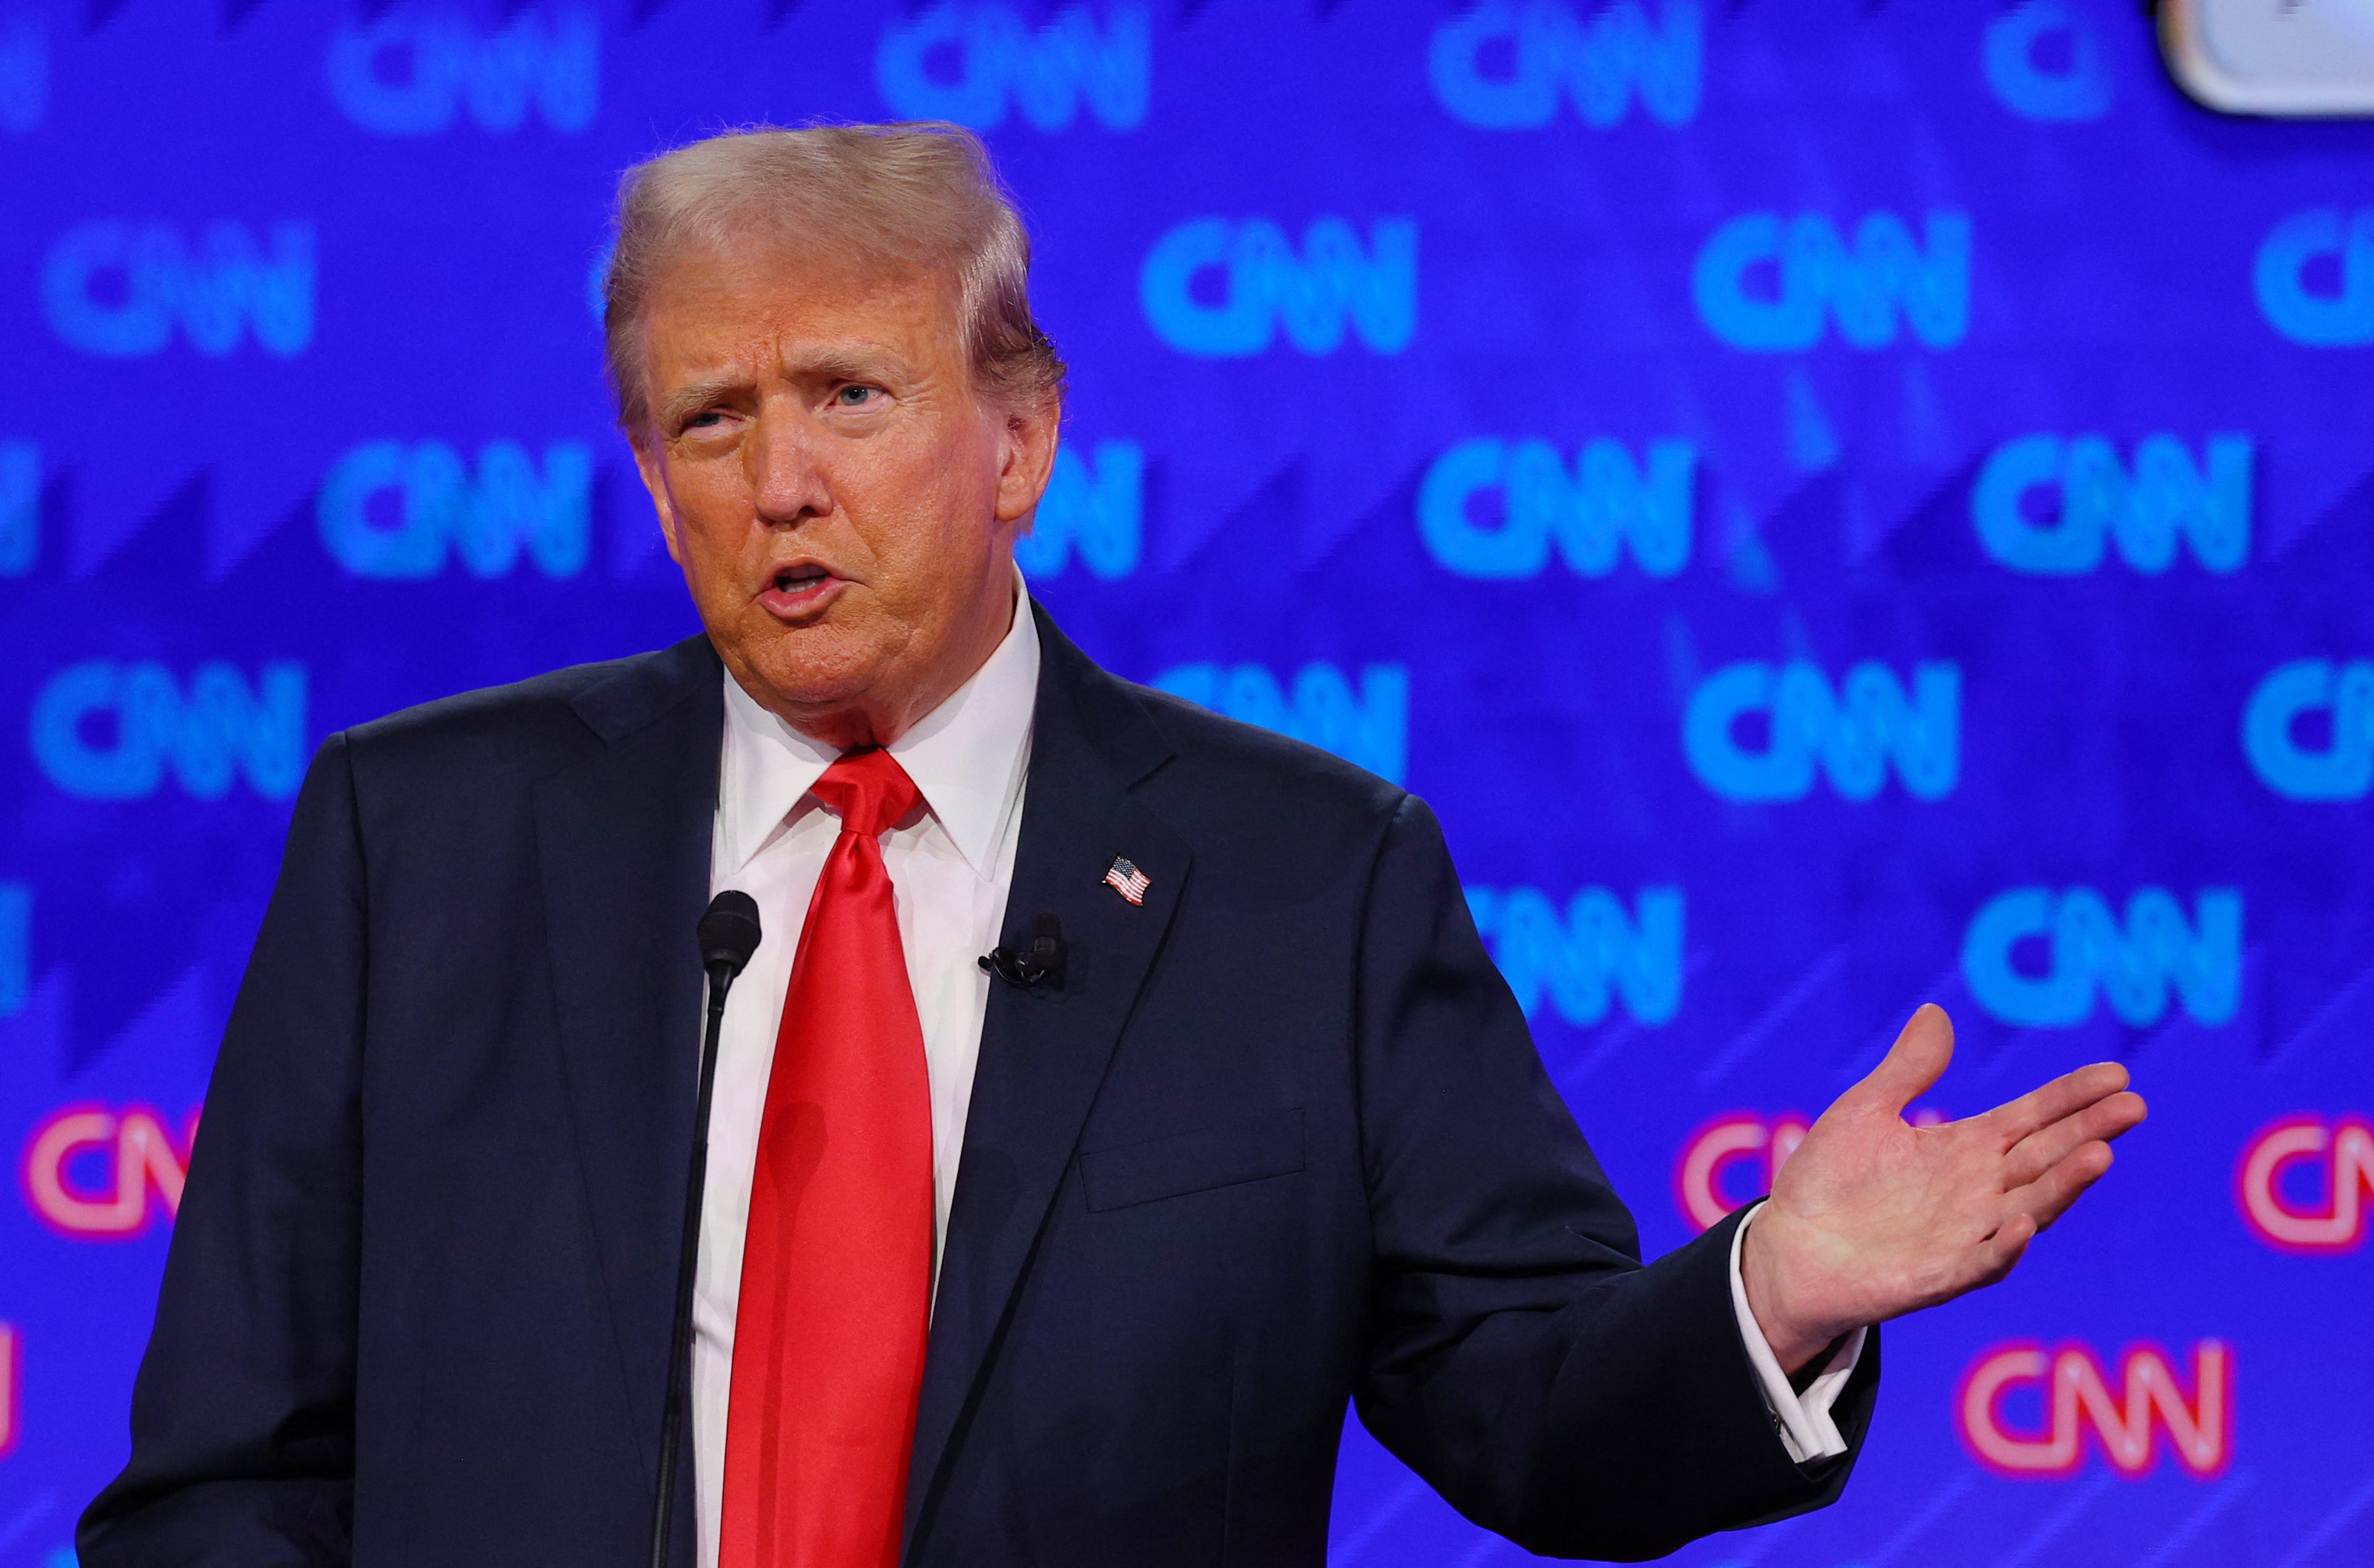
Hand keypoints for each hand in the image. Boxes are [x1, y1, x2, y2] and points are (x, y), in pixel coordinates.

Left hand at [1739, 1003, 2146, 1372]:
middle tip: (2133, 1106)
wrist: (1788, 1247)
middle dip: (2089, 1132)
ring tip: (2100, 1153)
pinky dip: (2004, 1245)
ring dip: (2064, 1185)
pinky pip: (1981, 1261)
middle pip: (2046, 1158)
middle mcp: (1978, 1191)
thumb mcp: (1867, 1112)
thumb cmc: (1829, 1181)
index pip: (2032, 1118)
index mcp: (1965, 1150)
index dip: (2071, 1098)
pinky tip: (2022, 1223)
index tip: (2116, 1075)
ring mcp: (1966, 1234)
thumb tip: (1936, 1013)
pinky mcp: (1940, 1274)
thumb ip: (1908, 1070)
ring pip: (2030, 1207)